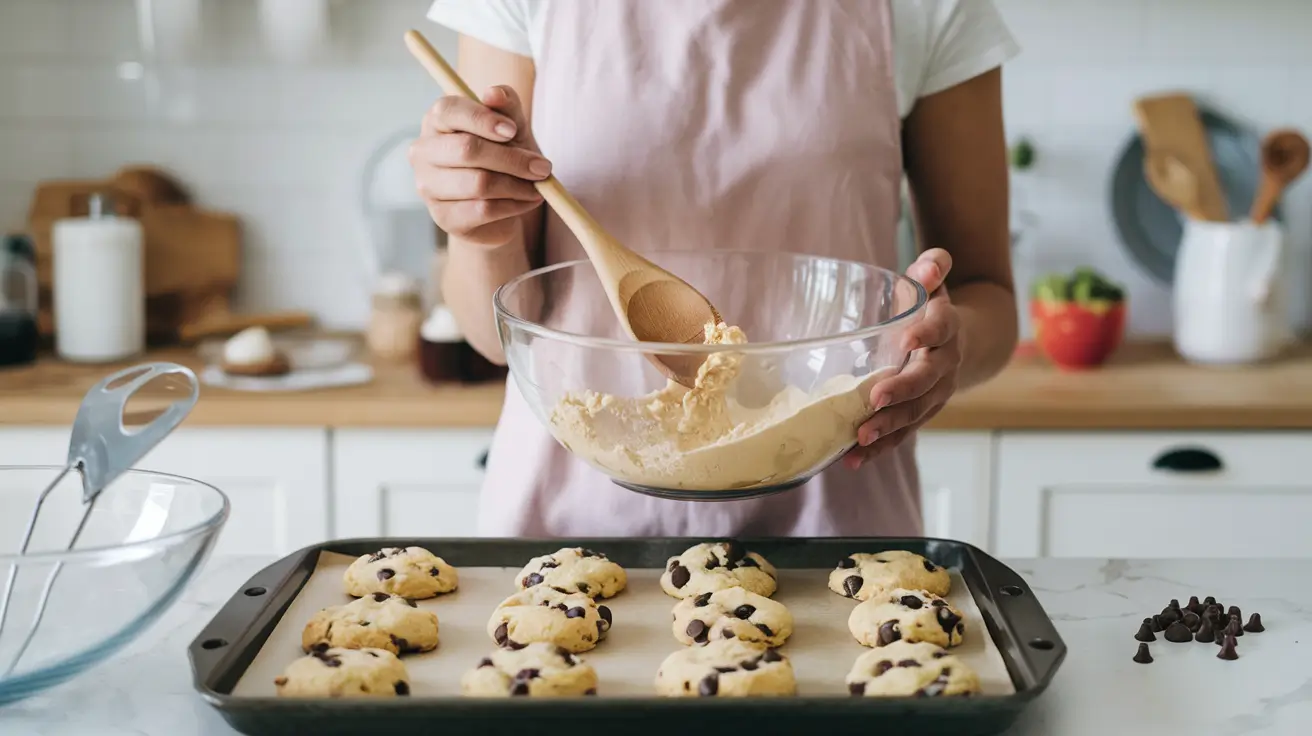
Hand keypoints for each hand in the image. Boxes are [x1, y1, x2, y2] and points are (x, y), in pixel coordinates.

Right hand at [409, 85, 552, 246]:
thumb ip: (506, 106)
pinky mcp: (443, 217)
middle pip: (467, 150)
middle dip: (512, 159)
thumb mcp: (512, 128)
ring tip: (537, 186)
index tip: (512, 131)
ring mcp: (428, 187)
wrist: (502, 204)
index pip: (449, 111)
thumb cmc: (503, 157)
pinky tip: (527, 201)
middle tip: (543, 167)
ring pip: (478, 183)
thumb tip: (494, 93)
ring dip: (517, 185)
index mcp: (436, 121)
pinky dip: (513, 205)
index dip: (483, 119)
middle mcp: (423, 152)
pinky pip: (483, 209)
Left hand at [844, 249, 962, 469]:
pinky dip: (880, 448)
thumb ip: (933, 266)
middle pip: (927, 380)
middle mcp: (945, 364)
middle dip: (902, 391)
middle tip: (875, 399)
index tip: (907, 339)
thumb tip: (931, 263)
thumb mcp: (934, 279)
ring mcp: (935, 393)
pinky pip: (902, 432)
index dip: (926, 333)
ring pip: (915, 413)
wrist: (964, 340)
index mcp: (947, 328)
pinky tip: (853, 460)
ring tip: (860, 438)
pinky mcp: (920, 413)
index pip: (940, 329)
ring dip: (889, 428)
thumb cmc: (933, 305)